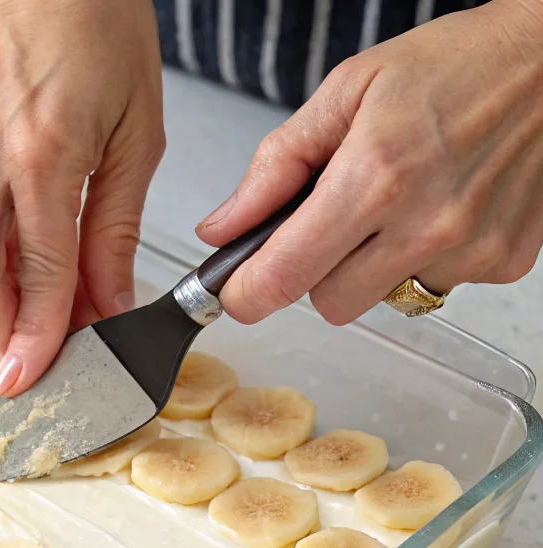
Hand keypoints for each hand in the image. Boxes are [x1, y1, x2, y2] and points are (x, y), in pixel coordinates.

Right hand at [0, 0, 163, 394]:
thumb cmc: (101, 34)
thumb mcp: (137, 139)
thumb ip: (115, 235)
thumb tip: (108, 306)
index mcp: (42, 153)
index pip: (39, 276)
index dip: (40, 338)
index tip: (35, 379)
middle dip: (2, 335)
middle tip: (35, 360)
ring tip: (38, 316)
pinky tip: (20, 266)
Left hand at [196, 0, 542, 325]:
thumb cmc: (455, 65)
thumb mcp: (347, 92)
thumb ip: (275, 167)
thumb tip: (220, 229)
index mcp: (374, 176)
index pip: (284, 277)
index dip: (247, 295)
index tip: (235, 291)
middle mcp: (425, 224)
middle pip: (329, 305)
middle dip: (316, 274)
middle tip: (333, 225)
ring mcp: (469, 250)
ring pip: (381, 301)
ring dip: (373, 267)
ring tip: (400, 204)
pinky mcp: (503, 262)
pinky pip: (434, 288)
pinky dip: (425, 259)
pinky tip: (443, 209)